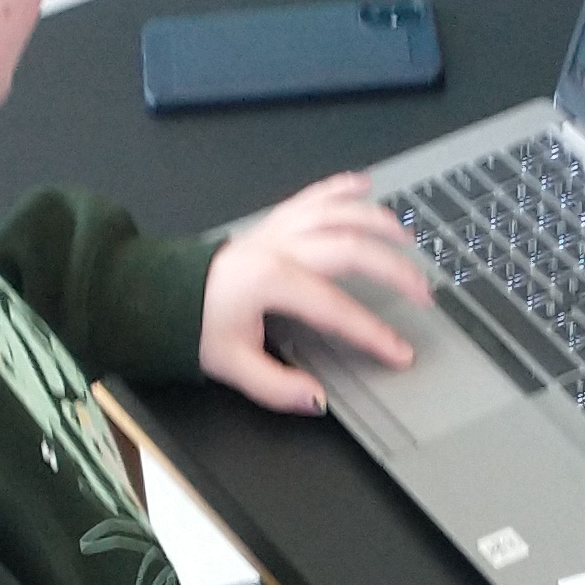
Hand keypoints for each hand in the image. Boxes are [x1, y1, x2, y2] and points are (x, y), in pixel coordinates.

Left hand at [200, 173, 427, 415]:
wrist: (162, 293)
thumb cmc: (196, 325)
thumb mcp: (232, 365)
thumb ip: (276, 387)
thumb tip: (316, 400)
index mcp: (272, 281)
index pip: (336, 309)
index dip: (373, 333)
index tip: (400, 351)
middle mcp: (280, 247)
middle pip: (351, 248)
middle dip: (394, 270)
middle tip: (422, 293)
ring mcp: (278, 229)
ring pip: (338, 213)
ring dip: (378, 221)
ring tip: (408, 238)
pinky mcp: (273, 222)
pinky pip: (312, 196)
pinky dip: (339, 187)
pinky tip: (364, 183)